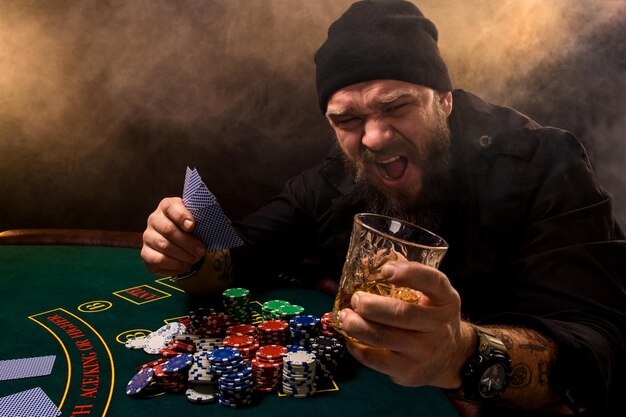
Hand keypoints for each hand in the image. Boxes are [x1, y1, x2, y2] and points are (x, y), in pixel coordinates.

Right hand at [141, 197, 206, 275]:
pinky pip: (158, 260)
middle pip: (168, 230)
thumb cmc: (191, 228)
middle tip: (201, 251)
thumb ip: (201, 219)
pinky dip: (174, 265)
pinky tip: (184, 264)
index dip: (182, 216)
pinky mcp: (145, 253)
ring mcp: (148, 237)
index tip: (192, 226)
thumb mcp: (197, 219)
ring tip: (195, 259)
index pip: (171, 207)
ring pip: (164, 246)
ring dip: (183, 255)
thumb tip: (208, 228)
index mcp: (167, 206)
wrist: (182, 242)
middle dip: (188, 242)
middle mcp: (154, 219)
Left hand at [338, 261, 475, 388]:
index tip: (385, 270)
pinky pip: (374, 359)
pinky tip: (350, 337)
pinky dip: (356, 347)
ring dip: (356, 325)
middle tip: (355, 299)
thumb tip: (366, 264)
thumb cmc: (432, 318)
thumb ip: (408, 279)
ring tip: (345, 316)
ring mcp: (424, 351)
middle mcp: (439, 326)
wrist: (451, 358)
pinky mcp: (408, 371)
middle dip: (369, 304)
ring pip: (381, 336)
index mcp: (446, 300)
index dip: (408, 273)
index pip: (432, 281)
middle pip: (399, 312)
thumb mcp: (433, 296)